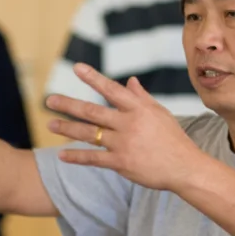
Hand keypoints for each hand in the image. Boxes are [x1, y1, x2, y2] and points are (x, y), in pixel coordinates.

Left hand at [45, 63, 203, 191]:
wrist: (184, 167)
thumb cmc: (173, 138)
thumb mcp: (159, 113)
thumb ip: (141, 97)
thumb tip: (130, 81)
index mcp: (138, 108)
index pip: (111, 89)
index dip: (93, 78)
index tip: (77, 68)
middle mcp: (128, 123)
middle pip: (92, 111)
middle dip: (69, 105)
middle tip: (50, 100)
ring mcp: (123, 144)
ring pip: (89, 134)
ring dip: (67, 128)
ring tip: (51, 124)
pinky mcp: (120, 163)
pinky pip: (93, 159)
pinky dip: (77, 157)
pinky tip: (62, 155)